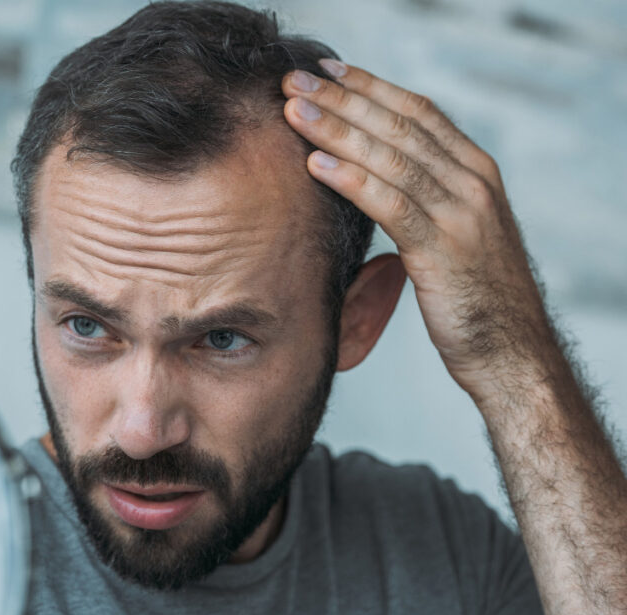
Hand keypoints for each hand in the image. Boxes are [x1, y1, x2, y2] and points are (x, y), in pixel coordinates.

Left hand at [281, 61, 556, 402]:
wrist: (512, 352)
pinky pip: (391, 204)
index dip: (370, 87)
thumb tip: (374, 175)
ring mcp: (462, 214)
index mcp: (476, 171)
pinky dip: (351, 180)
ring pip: (391, 158)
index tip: (326, 71)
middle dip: (343, 99)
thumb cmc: (474, 296)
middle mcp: (473, 183)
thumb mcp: (454, 233)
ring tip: (293, 113)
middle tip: (294, 81)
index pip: (418, 112)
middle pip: (399, 126)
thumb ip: (425, 198)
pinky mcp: (444, 250)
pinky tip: (315, 165)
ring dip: (337, 131)